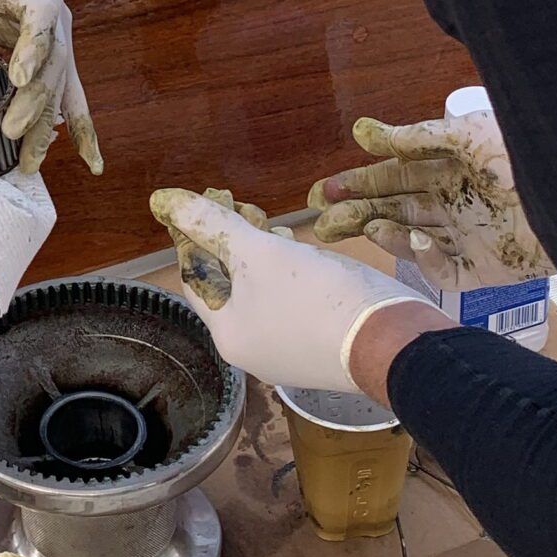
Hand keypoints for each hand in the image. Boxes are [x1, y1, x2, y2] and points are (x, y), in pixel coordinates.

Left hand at [0, 0, 100, 174]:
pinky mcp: (54, 56)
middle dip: (34, 101)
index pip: (40, 17)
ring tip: (32, 162)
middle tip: (11, 133)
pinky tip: (89, 157)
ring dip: (49, 125)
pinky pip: (69, 93)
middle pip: (54, 61)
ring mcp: (60, 37)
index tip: (18, 79)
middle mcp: (54, 15)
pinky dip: (76, 124)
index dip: (33, 47)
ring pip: (62, 85)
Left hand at [150, 185, 426, 395]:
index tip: (210, 207)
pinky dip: (291, 280)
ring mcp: (289, 356)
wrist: (393, 342)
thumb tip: (163, 200)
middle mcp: (253, 354)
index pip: (195, 282)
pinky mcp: (322, 352)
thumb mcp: (259, 252)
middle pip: (231, 289)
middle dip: (235, 246)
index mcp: (228, 336)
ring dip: (264, 260)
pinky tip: (306, 256)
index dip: (197, 240)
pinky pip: (293, 309)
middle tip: (247, 210)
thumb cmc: (317, 298)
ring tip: (275, 227)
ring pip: (264, 297)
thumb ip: (212, 225)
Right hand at [309, 104, 550, 286]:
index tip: (325, 190)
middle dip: (356, 211)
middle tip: (321, 218)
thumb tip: (364, 134)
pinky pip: (443, 268)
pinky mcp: (485, 271)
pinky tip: (411, 237)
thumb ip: (416, 137)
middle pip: (396, 208)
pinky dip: (421, 255)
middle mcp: (456, 203)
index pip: (396, 176)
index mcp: (453, 169)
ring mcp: (470, 238)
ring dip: (378, 231)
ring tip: (349, 226)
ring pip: (410, 237)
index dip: (360, 182)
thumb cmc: (525, 158)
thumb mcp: (468, 135)